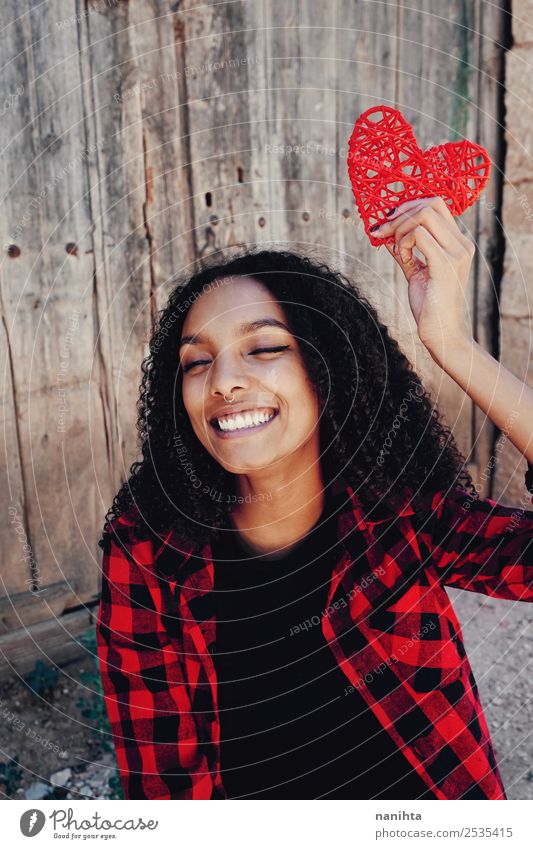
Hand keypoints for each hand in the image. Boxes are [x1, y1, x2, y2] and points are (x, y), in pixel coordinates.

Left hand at [372, 196, 475, 353]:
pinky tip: (402, 258)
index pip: (436, 204)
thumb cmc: (430, 306)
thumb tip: (386, 235)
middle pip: (430, 204)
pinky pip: (419, 235)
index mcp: (458, 243)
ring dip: (400, 229)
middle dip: (400, 213)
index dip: (409, 206)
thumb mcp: (415, 272)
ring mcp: (456, 252)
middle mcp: (461, 244)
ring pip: (423, 216)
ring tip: (397, 250)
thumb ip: (405, 252)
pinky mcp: (445, 264)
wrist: (442, 333)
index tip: (388, 222)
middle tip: (383, 231)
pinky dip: (404, 243)